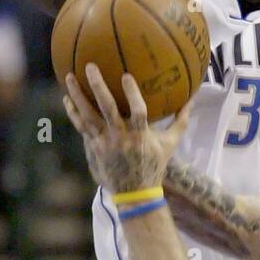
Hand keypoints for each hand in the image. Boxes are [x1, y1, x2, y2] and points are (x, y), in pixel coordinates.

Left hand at [63, 65, 189, 193]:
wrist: (134, 192)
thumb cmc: (153, 165)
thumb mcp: (170, 144)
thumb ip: (180, 121)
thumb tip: (192, 100)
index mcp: (140, 136)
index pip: (138, 112)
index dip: (132, 94)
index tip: (126, 75)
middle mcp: (120, 137)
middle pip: (107, 108)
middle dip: (98, 86)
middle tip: (90, 67)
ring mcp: (104, 142)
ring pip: (88, 116)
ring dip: (78, 96)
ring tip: (69, 77)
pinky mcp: (93, 147)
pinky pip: (81, 126)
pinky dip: (73, 112)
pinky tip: (67, 98)